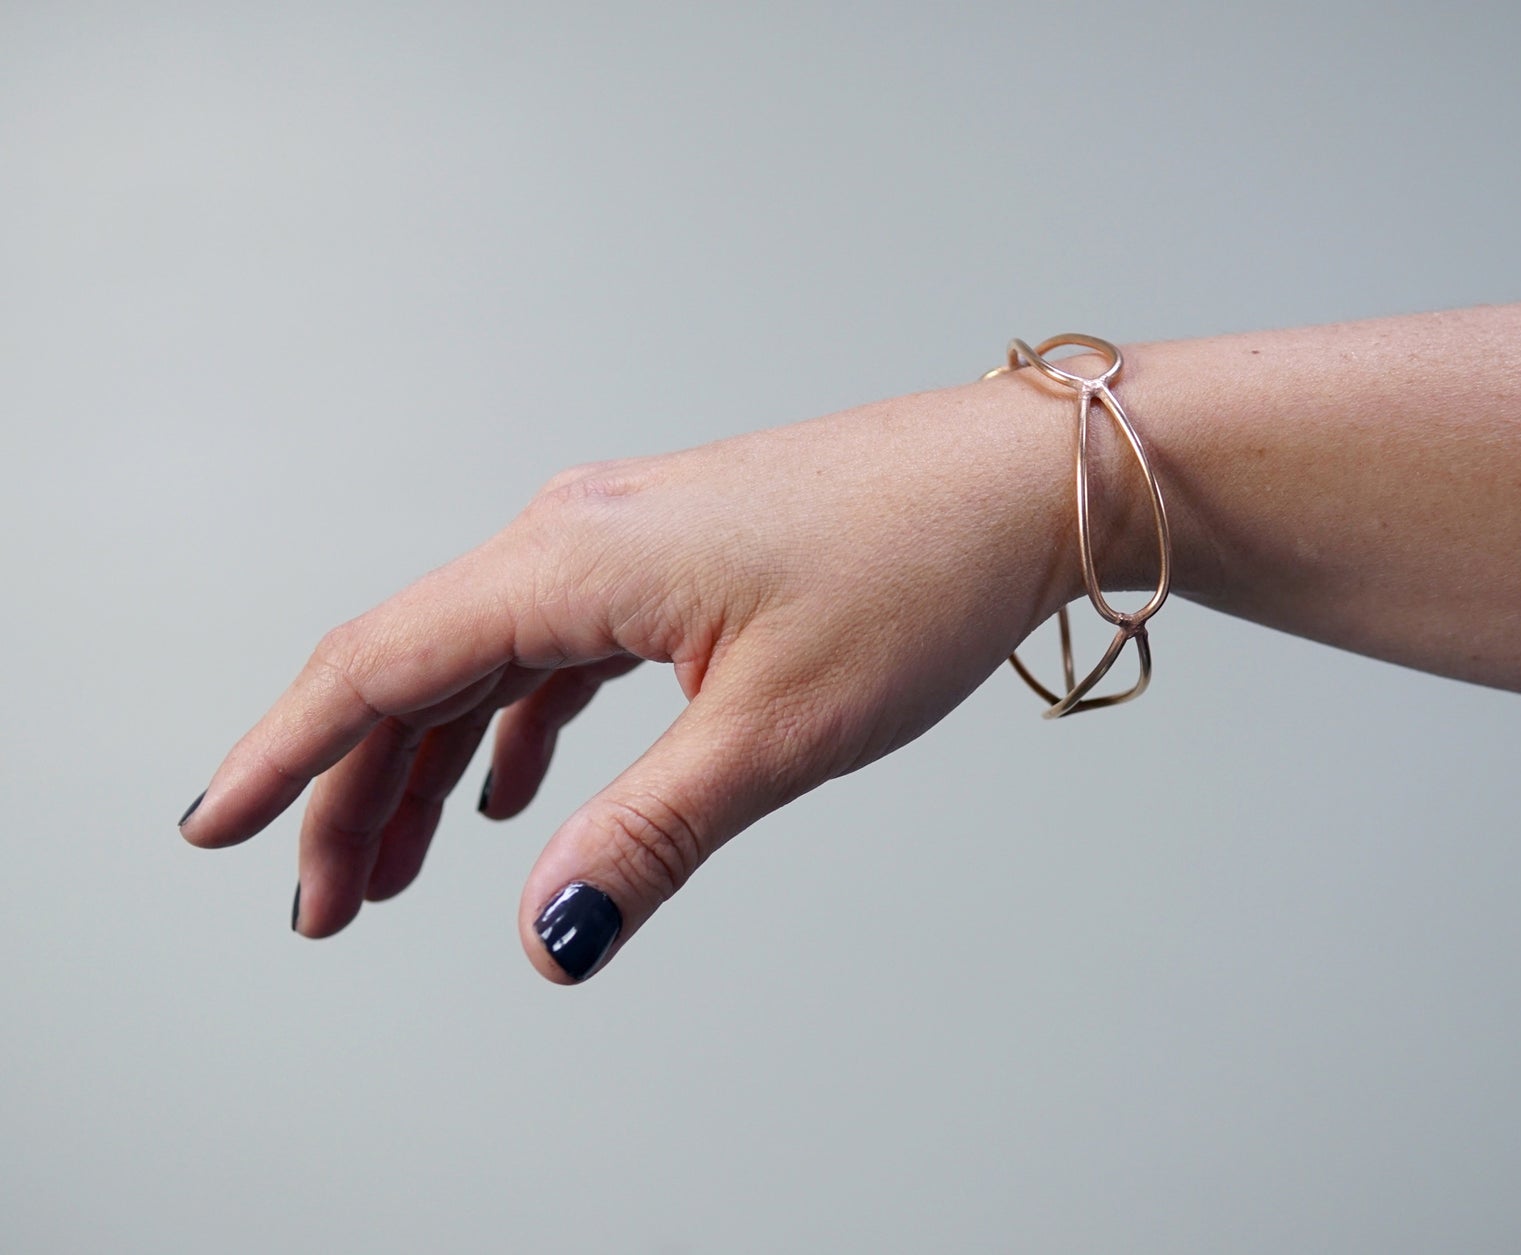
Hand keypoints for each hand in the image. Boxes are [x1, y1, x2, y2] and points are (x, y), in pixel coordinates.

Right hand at [179, 370, 1086, 981]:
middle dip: (356, 792)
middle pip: (414, 669)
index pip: (380, 664)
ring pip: (481, 661)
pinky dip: (514, 724)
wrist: (1022, 485)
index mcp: (574, 560)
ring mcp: (624, 540)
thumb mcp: (776, 729)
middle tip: (331, 906)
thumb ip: (649, 834)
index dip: (287, 753)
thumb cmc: (917, 571)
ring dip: (432, 764)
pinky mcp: (672, 559)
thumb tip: (551, 934)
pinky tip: (518, 787)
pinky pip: (552, 648)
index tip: (216, 829)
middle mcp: (576, 534)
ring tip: (404, 869)